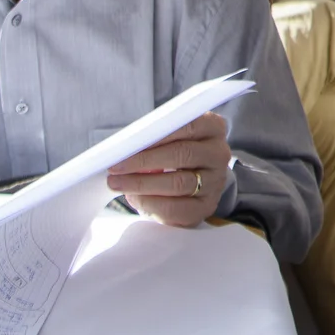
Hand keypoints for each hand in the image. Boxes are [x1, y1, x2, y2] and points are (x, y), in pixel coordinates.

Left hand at [108, 112, 232, 226]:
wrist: (192, 180)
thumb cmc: (173, 152)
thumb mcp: (168, 137)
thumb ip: (154, 136)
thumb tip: (125, 146)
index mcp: (213, 127)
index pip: (187, 125)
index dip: (156, 134)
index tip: (128, 143)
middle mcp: (219, 153)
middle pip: (182, 154)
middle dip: (143, 161)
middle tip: (116, 167)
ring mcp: (216, 182)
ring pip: (179, 183)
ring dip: (142, 184)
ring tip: (118, 183)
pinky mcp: (207, 206)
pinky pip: (176, 208)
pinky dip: (150, 204)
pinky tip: (134, 198)